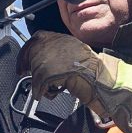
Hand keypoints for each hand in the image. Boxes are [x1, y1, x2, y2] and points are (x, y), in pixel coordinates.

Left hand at [17, 31, 131, 132]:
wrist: (109, 80)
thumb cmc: (100, 73)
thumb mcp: (81, 59)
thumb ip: (67, 57)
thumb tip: (51, 61)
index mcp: (66, 39)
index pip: (39, 37)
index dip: (30, 48)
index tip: (25, 60)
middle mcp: (59, 44)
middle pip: (31, 50)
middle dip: (25, 62)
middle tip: (22, 73)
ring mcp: (55, 57)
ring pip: (35, 69)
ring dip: (38, 81)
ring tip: (48, 90)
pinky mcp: (53, 72)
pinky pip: (39, 84)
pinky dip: (42, 92)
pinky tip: (52, 95)